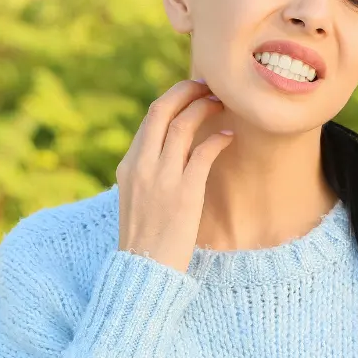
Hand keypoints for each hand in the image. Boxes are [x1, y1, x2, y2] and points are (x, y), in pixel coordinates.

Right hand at [115, 79, 234, 272]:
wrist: (144, 271)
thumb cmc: (145, 239)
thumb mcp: (137, 199)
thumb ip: (148, 173)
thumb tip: (170, 154)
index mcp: (128, 166)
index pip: (150, 119)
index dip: (174, 99)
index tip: (191, 93)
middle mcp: (141, 166)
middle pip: (162, 110)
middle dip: (187, 91)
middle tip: (208, 86)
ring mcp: (161, 178)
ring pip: (183, 126)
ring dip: (205, 109)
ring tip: (222, 104)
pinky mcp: (184, 193)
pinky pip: (204, 153)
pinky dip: (218, 139)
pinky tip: (229, 136)